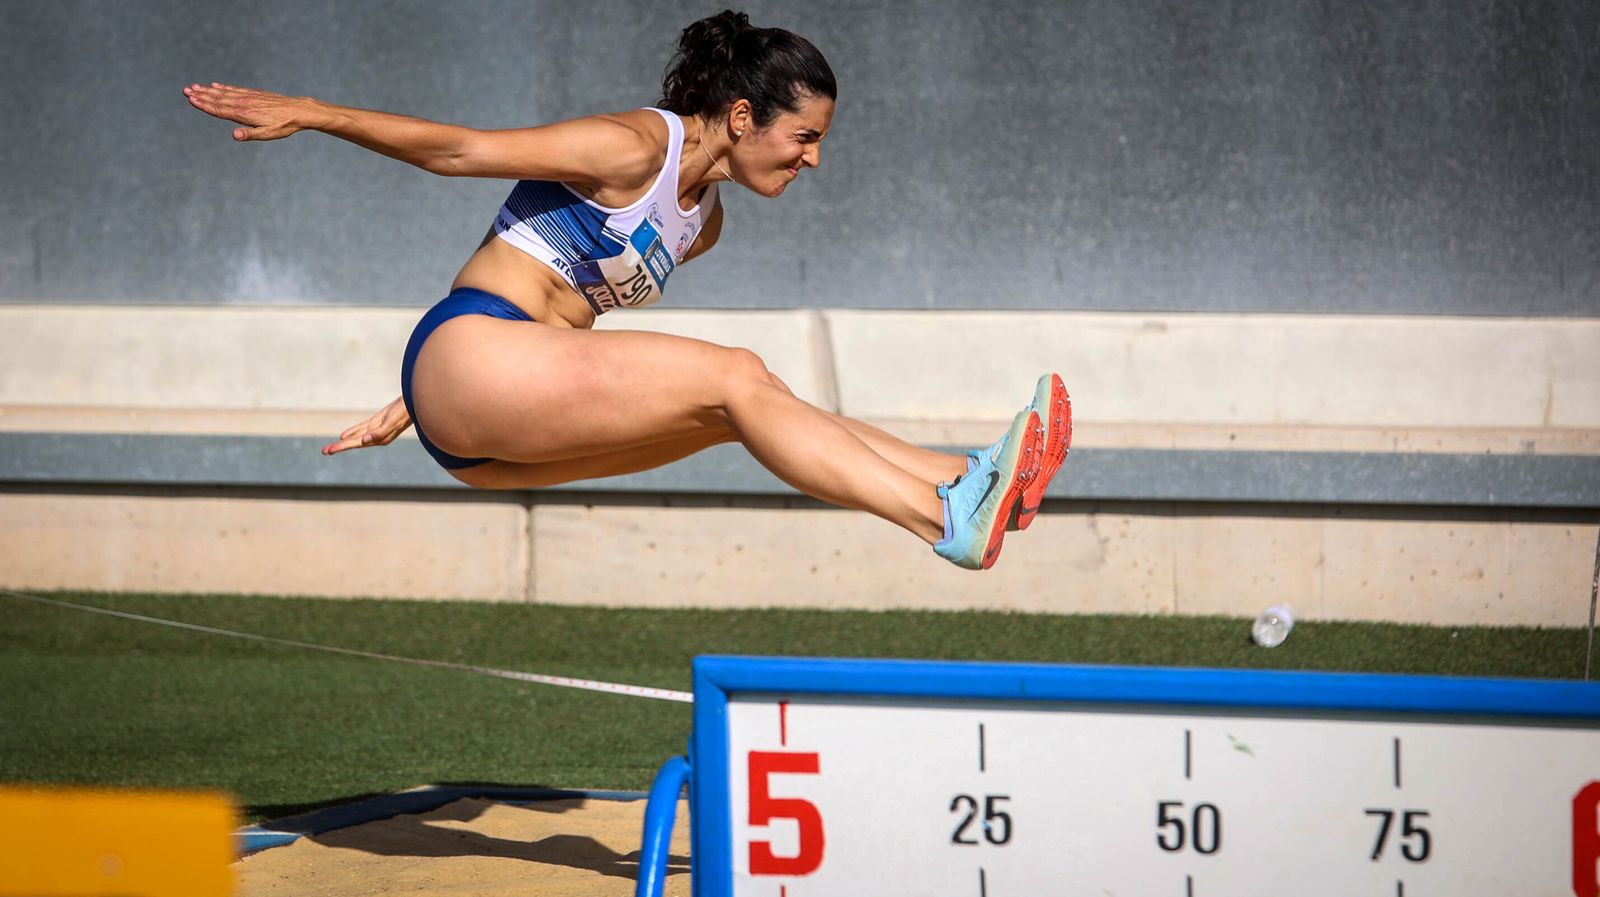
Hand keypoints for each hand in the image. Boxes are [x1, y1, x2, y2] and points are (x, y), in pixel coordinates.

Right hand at [183, 82, 313, 141]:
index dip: (204, 105)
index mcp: (244, 114)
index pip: (220, 109)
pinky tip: (215, 85)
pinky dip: (224, 87)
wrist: (299, 110)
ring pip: (224, 93)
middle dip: (201, 95)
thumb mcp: (268, 134)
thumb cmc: (284, 125)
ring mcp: (248, 97)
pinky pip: (235, 89)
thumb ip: (250, 134)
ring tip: (194, 87)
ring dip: (208, 90)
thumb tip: (234, 136)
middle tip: (185, 90)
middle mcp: (244, 103)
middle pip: (218, 99)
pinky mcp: (254, 94)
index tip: (190, 99)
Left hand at [323, 397, 411, 455]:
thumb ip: (380, 432)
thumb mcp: (392, 422)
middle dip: (340, 446)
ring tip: (330, 448)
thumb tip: (364, 441)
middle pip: (355, 442)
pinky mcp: (378, 420)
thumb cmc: (406, 411)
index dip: (343, 446)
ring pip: (357, 437)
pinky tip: (344, 436)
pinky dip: (353, 432)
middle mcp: (378, 436)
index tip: (330, 450)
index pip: (357, 444)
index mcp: (380, 438)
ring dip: (344, 441)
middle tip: (324, 451)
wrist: (416, 402)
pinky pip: (362, 428)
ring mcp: (377, 428)